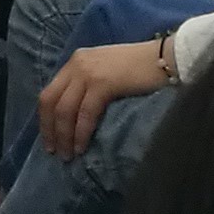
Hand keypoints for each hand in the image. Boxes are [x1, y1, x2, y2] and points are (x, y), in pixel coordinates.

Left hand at [38, 38, 174, 159]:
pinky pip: (85, 113)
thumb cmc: (142, 68)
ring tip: (67, 155)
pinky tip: (81, 147)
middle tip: (53, 152)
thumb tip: (76, 115)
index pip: (49, 92)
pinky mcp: (103, 83)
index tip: (48, 138)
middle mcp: (76, 65)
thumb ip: (89, 86)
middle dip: (49, 129)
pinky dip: (80, 133)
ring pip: (64, 110)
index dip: (45, 118)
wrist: (168, 57)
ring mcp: (88, 73)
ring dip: (63, 136)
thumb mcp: (106, 71)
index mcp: (75, 62)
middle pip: (50, 101)